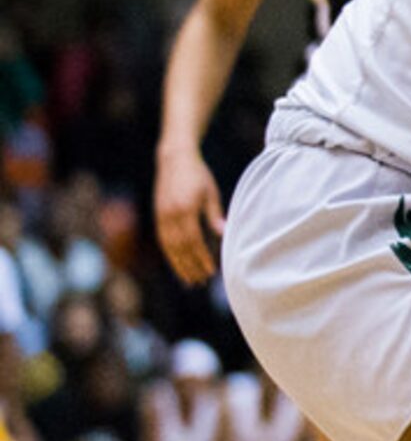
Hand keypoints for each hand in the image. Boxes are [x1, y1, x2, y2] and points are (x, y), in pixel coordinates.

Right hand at [155, 147, 224, 284]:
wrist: (173, 158)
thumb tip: (223, 234)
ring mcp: (161, 215)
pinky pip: (163, 239)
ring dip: (179, 264)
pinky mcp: (157, 215)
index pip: (193, 240)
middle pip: (179, 247)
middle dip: (190, 266)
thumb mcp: (210, 193)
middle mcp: (169, 215)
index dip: (201, 258)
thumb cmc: (197, 175)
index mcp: (184, 209)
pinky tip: (178, 263)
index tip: (210, 272)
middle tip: (201, 282)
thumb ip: (213, 215)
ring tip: (189, 279)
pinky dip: (170, 254)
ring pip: (169, 246)